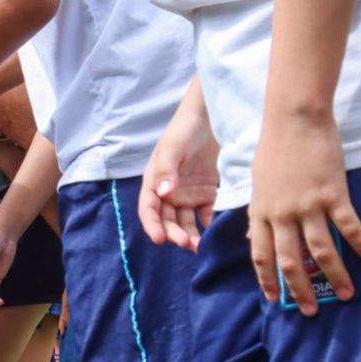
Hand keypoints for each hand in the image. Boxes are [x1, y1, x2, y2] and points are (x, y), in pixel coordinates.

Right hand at [138, 107, 218, 252]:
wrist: (212, 115)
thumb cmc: (185, 128)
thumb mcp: (172, 147)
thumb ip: (166, 170)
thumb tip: (164, 194)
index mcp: (154, 181)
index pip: (149, 209)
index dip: (152, 225)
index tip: (161, 239)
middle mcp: (168, 191)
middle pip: (167, 219)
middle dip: (174, 233)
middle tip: (186, 243)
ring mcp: (188, 193)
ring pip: (186, 220)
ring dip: (189, 234)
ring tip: (198, 246)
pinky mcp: (207, 192)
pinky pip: (206, 213)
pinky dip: (208, 223)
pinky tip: (212, 229)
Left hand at [248, 114, 360, 313]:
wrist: (293, 120)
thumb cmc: (273, 149)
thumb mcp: (257, 185)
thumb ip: (258, 214)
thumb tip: (251, 237)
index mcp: (260, 213)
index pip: (260, 256)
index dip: (267, 281)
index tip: (275, 301)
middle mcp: (281, 214)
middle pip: (288, 260)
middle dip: (300, 289)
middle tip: (311, 311)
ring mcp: (307, 205)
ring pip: (320, 250)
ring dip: (335, 275)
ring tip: (347, 294)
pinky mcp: (332, 193)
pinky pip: (348, 225)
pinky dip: (360, 243)